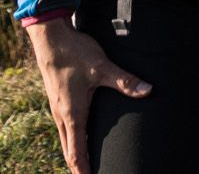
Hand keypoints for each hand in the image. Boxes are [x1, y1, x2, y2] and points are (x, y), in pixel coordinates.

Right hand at [25, 18, 150, 173]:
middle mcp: (61, 115)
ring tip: (85, 164)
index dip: (83, 169)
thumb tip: (148, 90)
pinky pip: (64, 127)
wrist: (50, 38)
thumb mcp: (102, 67)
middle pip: (69, 149)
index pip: (76, 151)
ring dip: (74, 153)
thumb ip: (125, 81)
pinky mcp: (57, 99)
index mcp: (72, 113)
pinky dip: (71, 139)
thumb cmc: (75, 53)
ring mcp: (57, 107)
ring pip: (65, 138)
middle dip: (79, 166)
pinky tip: (79, 136)